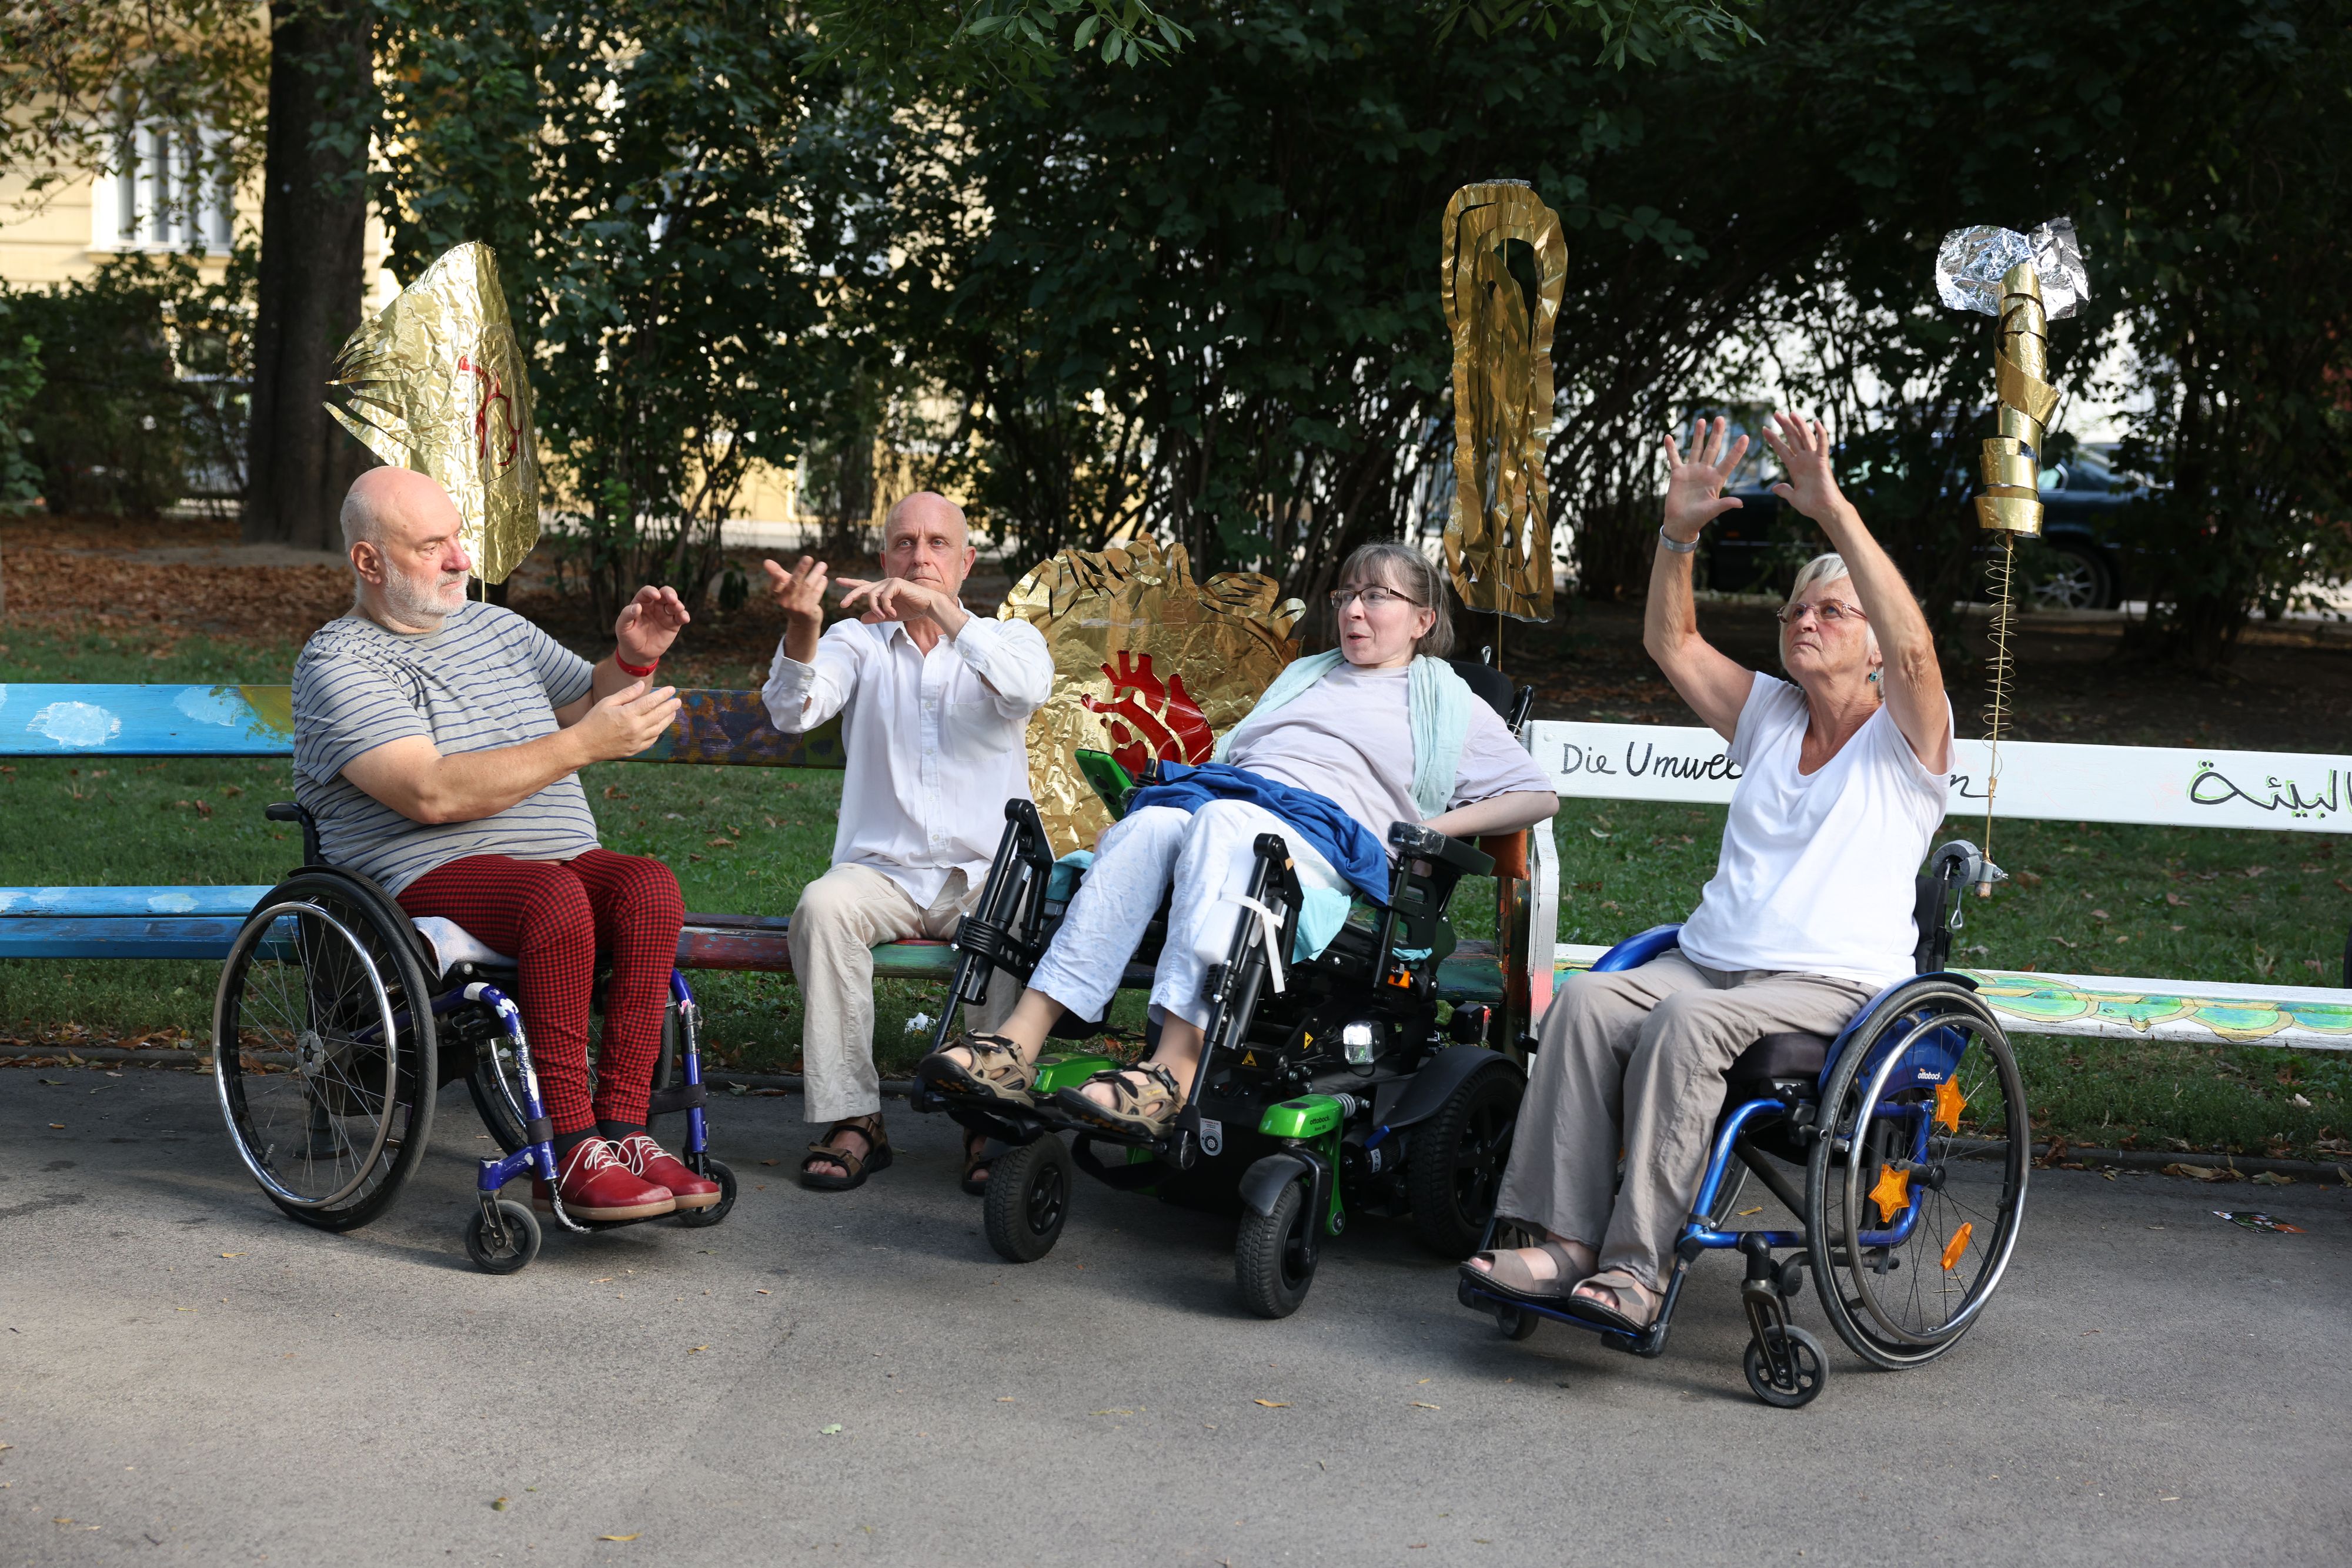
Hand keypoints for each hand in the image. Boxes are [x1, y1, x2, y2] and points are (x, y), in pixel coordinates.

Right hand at [573, 680, 681, 762]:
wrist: (584, 745)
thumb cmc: (593, 721)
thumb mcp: (607, 703)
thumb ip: (626, 694)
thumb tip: (642, 685)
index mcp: (628, 714)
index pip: (651, 702)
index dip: (663, 695)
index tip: (671, 689)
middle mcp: (635, 728)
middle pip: (659, 715)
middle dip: (670, 707)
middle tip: (678, 701)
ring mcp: (636, 741)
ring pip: (658, 728)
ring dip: (668, 719)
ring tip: (673, 712)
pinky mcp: (635, 750)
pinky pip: (652, 740)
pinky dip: (658, 732)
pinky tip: (661, 726)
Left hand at [614, 585, 689, 666]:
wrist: (638, 654)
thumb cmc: (628, 638)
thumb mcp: (622, 627)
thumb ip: (626, 615)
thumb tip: (637, 606)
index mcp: (641, 604)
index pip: (647, 592)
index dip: (651, 591)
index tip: (655, 596)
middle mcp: (654, 606)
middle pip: (664, 594)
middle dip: (670, 593)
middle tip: (672, 599)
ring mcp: (665, 614)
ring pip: (674, 604)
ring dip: (678, 604)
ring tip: (678, 608)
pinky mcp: (673, 624)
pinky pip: (680, 617)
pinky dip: (684, 616)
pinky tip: (685, 619)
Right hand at [762, 556, 829, 626]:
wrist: (802, 623)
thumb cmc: (792, 599)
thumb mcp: (784, 588)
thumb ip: (777, 574)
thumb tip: (766, 561)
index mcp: (778, 595)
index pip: (776, 586)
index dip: (777, 579)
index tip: (780, 572)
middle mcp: (786, 602)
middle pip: (794, 583)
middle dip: (801, 570)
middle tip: (808, 558)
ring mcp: (798, 607)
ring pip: (808, 586)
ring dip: (816, 574)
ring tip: (823, 564)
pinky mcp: (809, 611)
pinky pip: (816, 594)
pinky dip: (821, 585)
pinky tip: (824, 578)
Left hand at [833, 574, 948, 626]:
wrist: (928, 605)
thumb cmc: (912, 609)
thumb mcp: (890, 616)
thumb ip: (877, 617)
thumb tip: (861, 619)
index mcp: (882, 590)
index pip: (863, 586)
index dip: (851, 584)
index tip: (838, 581)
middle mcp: (884, 584)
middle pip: (862, 588)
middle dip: (851, 595)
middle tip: (842, 604)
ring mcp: (889, 582)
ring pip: (872, 595)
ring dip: (875, 608)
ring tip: (884, 616)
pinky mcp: (896, 583)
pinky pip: (883, 597)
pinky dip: (886, 607)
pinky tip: (893, 613)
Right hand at [1661, 417, 1749, 543]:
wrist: (1680, 523)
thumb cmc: (1698, 518)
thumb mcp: (1713, 511)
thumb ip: (1725, 504)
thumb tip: (1740, 503)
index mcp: (1716, 479)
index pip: (1729, 461)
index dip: (1737, 450)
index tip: (1745, 437)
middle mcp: (1705, 472)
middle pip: (1713, 449)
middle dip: (1717, 434)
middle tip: (1721, 418)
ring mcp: (1692, 471)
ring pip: (1696, 449)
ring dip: (1698, 435)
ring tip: (1701, 420)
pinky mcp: (1678, 474)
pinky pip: (1674, 458)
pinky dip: (1671, 449)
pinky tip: (1668, 437)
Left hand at [1762, 412, 1850, 524]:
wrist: (1824, 510)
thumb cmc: (1811, 505)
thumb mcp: (1793, 497)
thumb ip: (1785, 491)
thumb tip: (1775, 488)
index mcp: (1795, 467)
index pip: (1782, 449)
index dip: (1773, 439)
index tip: (1764, 429)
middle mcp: (1804, 460)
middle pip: (1792, 439)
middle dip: (1784, 426)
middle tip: (1775, 413)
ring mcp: (1813, 459)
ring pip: (1806, 437)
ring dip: (1799, 425)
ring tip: (1791, 413)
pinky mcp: (1823, 462)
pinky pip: (1822, 445)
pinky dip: (1821, 434)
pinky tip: (1816, 423)